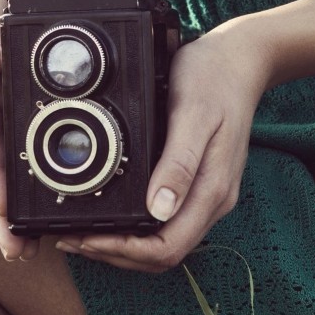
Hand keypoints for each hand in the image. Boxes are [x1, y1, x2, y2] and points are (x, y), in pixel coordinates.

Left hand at [55, 20, 270, 273]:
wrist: (240, 61)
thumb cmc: (214, 79)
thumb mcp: (192, 114)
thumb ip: (178, 163)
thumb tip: (159, 209)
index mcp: (212, 189)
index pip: (168, 247)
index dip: (124, 250)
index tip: (89, 238)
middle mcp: (213, 200)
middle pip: (163, 254)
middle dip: (116, 253)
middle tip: (74, 238)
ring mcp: (208, 195)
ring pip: (165, 242)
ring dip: (124, 246)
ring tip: (85, 233)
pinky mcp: (201, 185)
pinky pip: (168, 223)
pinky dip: (137, 229)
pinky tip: (114, 216)